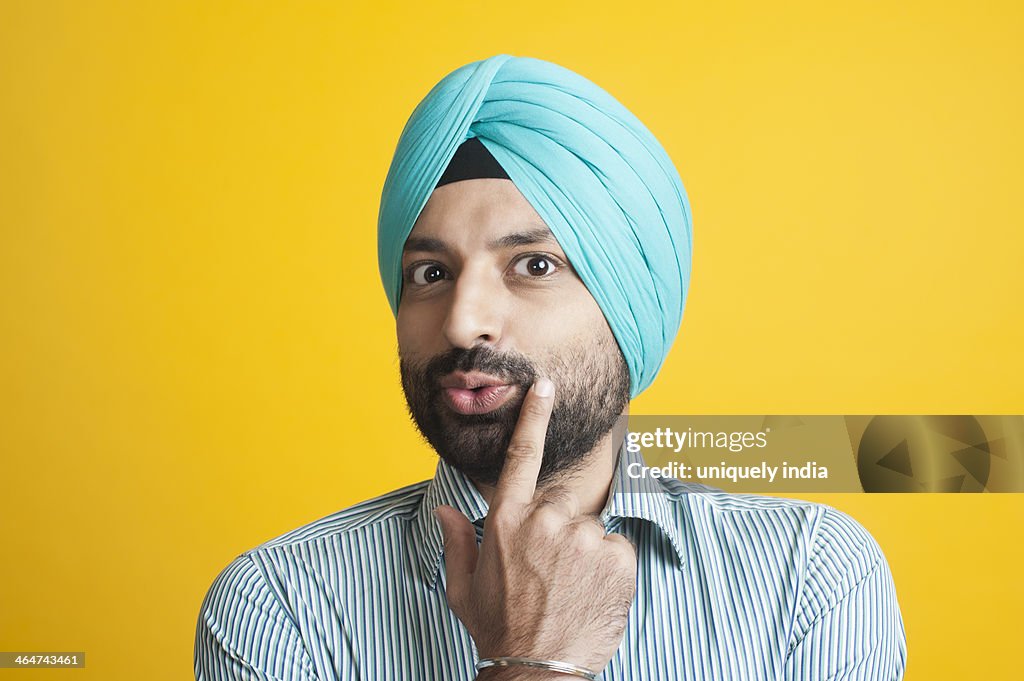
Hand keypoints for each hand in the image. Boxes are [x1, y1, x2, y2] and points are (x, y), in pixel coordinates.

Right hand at [434, 378, 636, 674]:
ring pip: (591, 529)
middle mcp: (544, 520)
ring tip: (570, 591)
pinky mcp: (616, 555)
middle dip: (560, 533)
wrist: (537, 673)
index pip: (522, 457)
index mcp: (506, 521)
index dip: (534, 417)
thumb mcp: (464, 588)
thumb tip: (444, 508)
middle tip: (551, 576)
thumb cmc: (499, 630)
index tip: (545, 385)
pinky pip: (616, 548)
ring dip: (585, 553)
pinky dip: (609, 568)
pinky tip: (592, 595)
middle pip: (561, 506)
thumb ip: (458, 541)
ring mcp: (583, 537)